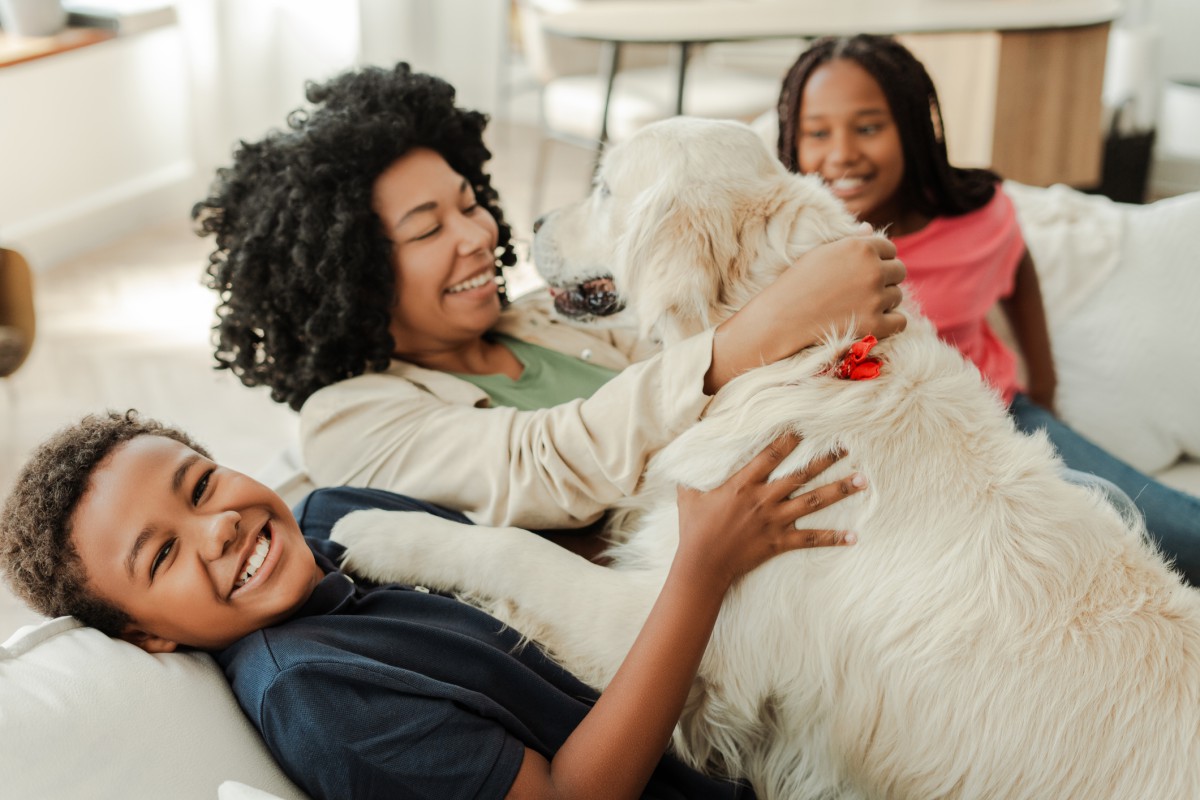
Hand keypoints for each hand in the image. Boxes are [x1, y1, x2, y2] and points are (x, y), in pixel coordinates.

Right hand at [674, 431, 862, 589]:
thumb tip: (681, 460)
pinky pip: (811, 539)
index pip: (770, 455)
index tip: (806, 425)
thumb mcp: (687, 496)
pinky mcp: (779, 542)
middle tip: (847, 447)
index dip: (789, 439)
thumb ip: (690, 477)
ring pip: (814, 502)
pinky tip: (854, 536)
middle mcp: (763, 499)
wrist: (702, 565)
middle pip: (801, 475)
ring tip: (863, 480)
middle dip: (825, 459)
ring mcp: (774, 521)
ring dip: (840, 490)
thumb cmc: (693, 529)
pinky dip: (833, 538)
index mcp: (742, 484)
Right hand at [707, 237, 905, 392]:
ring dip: (884, 301)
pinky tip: (872, 321)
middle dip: (885, 279)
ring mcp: (875, 298)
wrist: (781, 318)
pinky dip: (890, 322)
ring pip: (897, 296)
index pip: (889, 249)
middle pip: (899, 271)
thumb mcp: (821, 253)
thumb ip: (850, 240)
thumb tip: (869, 229)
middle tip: (862, 290)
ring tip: (859, 305)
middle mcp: (873, 270)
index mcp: (860, 247)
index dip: (878, 260)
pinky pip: (900, 321)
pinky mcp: (875, 325)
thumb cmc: (797, 283)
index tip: (863, 272)